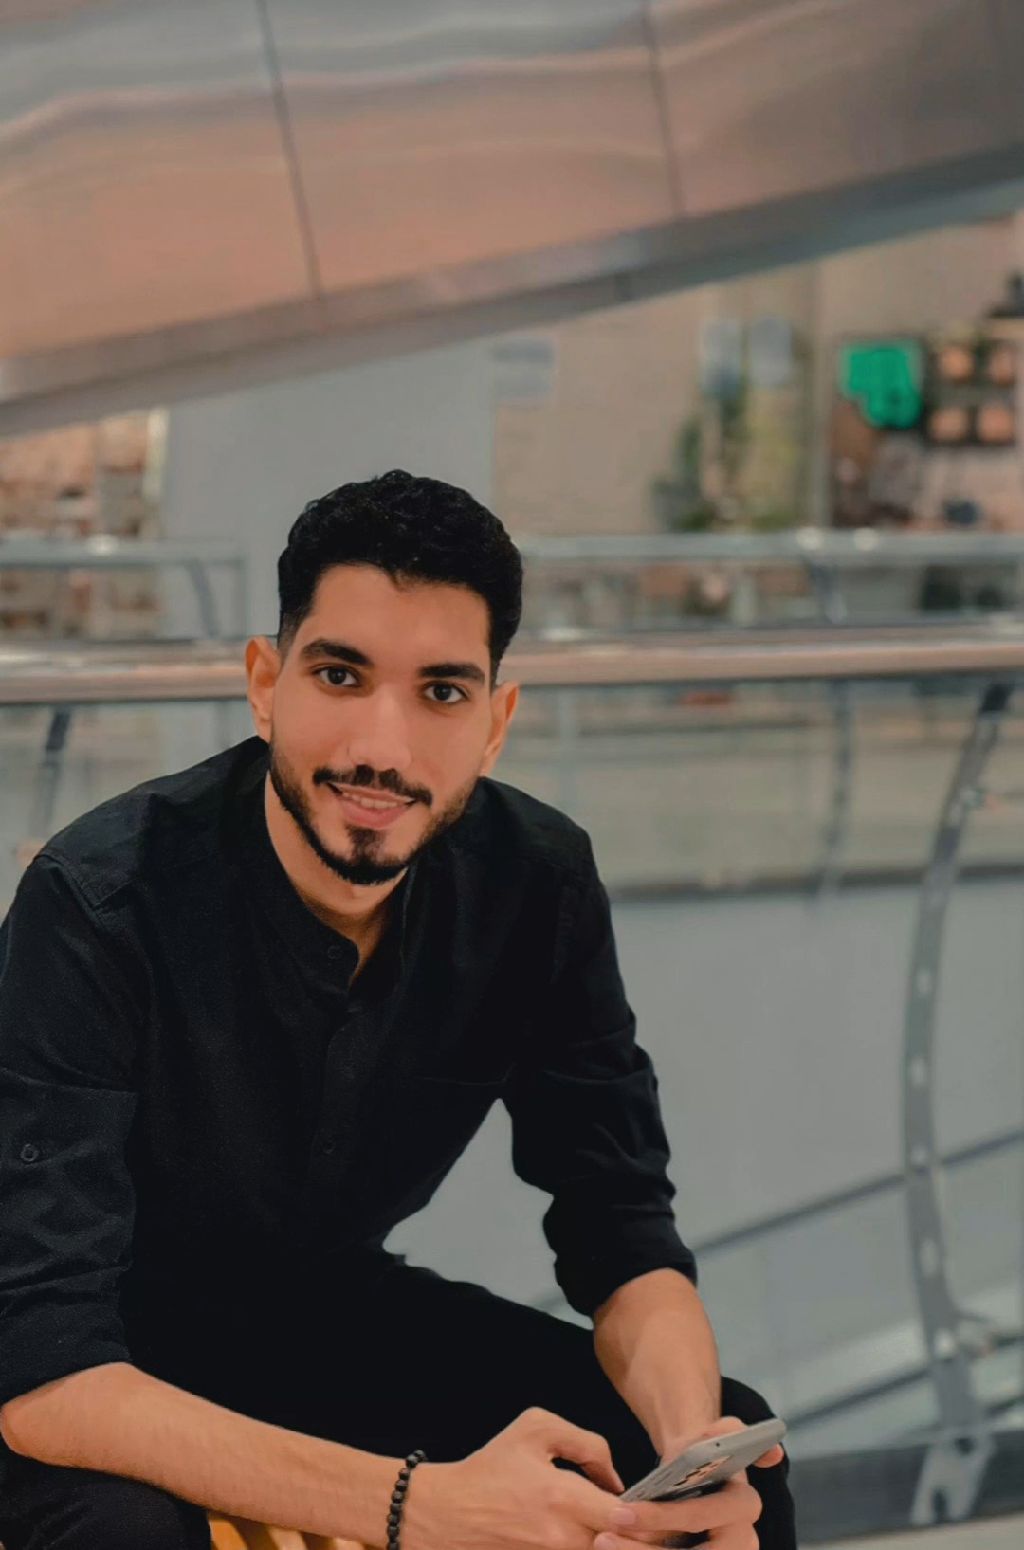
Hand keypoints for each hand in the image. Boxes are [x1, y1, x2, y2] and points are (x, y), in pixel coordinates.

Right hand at [403, 1406, 630, 1549]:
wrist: (449, 1513)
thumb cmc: (492, 1468)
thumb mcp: (535, 1429)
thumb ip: (586, 1443)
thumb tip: (614, 1478)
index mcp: (562, 1497)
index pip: (626, 1517)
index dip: (646, 1510)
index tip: (647, 1500)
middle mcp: (562, 1538)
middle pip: (620, 1544)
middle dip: (639, 1532)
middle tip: (645, 1516)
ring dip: (616, 1540)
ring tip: (618, 1523)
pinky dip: (593, 1545)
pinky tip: (594, 1532)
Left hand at [590, 1416, 783, 1549]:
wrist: (695, 1477)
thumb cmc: (699, 1455)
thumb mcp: (709, 1435)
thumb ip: (729, 1433)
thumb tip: (773, 1450)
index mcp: (746, 1505)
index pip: (699, 1516)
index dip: (660, 1518)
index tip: (622, 1511)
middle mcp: (744, 1541)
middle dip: (643, 1547)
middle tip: (604, 1535)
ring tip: (603, 1544)